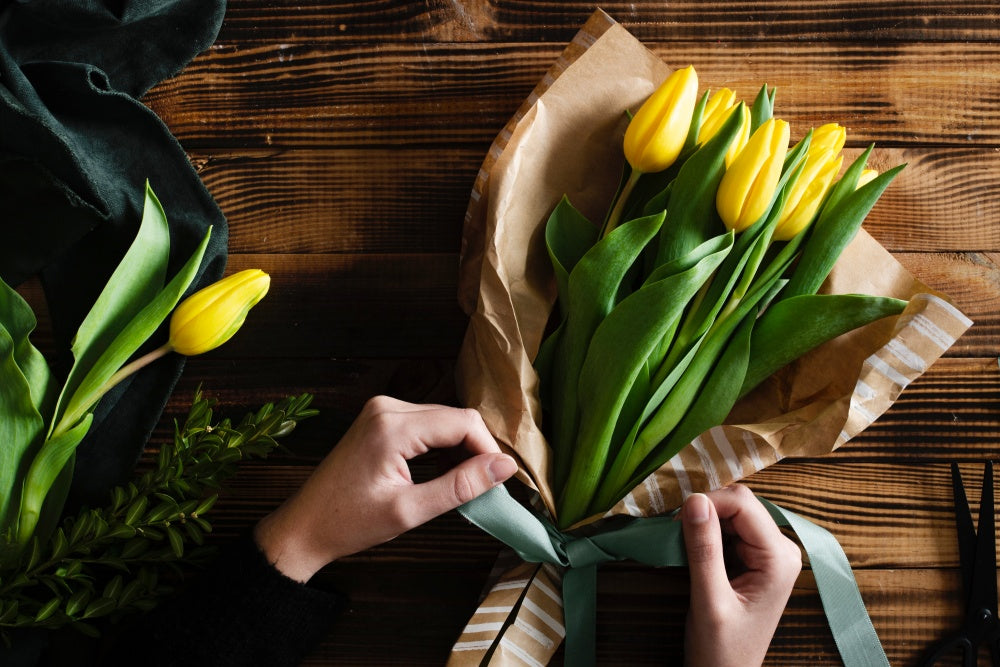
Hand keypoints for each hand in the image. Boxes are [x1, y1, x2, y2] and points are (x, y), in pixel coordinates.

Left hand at [253, 396, 517, 581]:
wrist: (304, 526)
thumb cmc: (349, 523)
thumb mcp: (411, 511)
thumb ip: (461, 486)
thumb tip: (505, 467)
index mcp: (393, 426)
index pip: (463, 422)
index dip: (489, 449)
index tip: (500, 481)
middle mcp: (388, 407)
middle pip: (456, 417)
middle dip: (477, 449)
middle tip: (484, 487)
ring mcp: (382, 410)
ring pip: (444, 419)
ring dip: (460, 447)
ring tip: (463, 484)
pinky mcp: (381, 417)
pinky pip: (426, 423)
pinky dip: (442, 445)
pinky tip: (443, 472)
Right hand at [681, 485, 801, 666]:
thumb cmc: (722, 649)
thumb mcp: (709, 600)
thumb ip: (704, 550)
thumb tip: (694, 499)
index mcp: (779, 557)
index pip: (743, 504)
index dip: (707, 504)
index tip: (675, 523)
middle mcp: (781, 548)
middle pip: (739, 504)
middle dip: (705, 511)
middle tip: (675, 534)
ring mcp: (768, 552)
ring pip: (731, 512)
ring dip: (703, 521)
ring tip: (681, 544)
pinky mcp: (754, 557)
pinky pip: (728, 527)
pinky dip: (706, 531)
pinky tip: (692, 548)